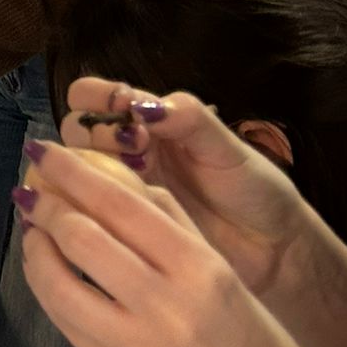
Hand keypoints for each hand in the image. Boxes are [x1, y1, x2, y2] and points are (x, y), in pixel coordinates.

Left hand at [18, 142, 330, 346]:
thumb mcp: (226, 276)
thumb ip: (176, 227)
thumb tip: (121, 179)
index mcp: (202, 269)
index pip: (121, 202)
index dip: (73, 170)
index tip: (46, 149)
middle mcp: (167, 305)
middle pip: (83, 236)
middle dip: (46, 203)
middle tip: (32, 185)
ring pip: (60, 282)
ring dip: (36, 246)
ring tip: (32, 226)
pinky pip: (66, 324)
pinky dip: (46, 288)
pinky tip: (44, 270)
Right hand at [59, 81, 311, 302]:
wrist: (273, 250)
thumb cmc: (254, 190)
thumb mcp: (228, 148)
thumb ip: (190, 119)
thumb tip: (144, 105)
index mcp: (149, 121)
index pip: (94, 95)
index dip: (97, 97)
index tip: (126, 111)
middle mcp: (126, 150)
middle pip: (75, 129)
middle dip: (95, 133)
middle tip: (138, 149)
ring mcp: (122, 189)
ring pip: (74, 168)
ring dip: (86, 168)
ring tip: (127, 180)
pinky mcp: (121, 226)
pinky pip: (86, 208)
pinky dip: (82, 204)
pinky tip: (106, 209)